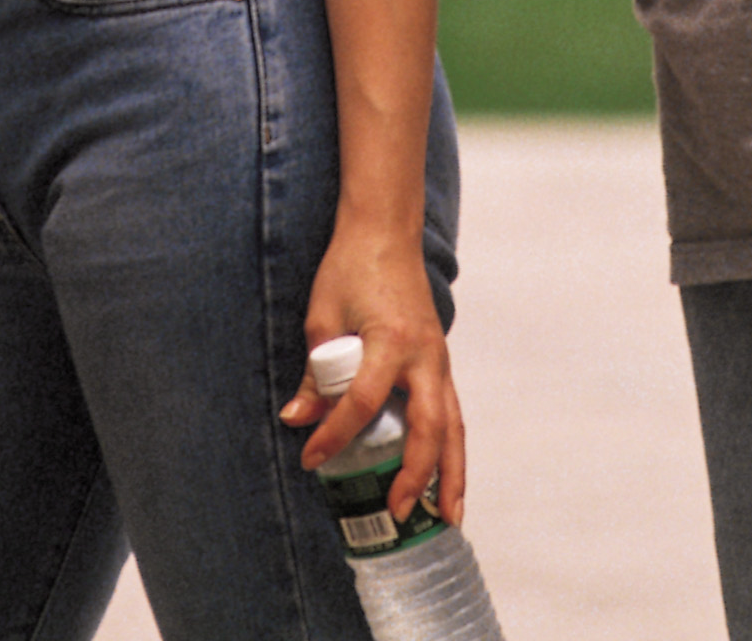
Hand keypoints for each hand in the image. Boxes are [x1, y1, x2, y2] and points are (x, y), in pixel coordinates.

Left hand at [281, 211, 464, 527]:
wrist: (385, 233)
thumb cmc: (350, 269)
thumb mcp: (322, 319)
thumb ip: (315, 373)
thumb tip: (297, 421)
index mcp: (390, 340)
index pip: (363, 402)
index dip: (335, 435)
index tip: (310, 460)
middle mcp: (424, 355)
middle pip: (429, 427)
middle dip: (417, 474)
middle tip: (400, 513)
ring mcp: (439, 359)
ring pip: (454, 426)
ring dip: (452, 473)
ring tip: (448, 518)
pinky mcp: (441, 362)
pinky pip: (452, 413)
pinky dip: (451, 450)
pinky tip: (446, 479)